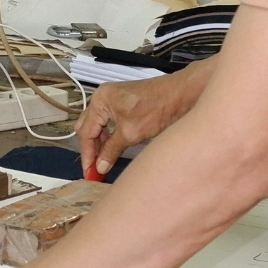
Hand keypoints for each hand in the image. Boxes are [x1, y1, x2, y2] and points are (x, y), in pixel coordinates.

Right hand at [77, 59, 214, 176]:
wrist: (182, 94)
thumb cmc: (158, 108)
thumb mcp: (131, 133)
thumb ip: (111, 150)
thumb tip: (100, 167)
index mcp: (100, 101)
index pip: (86, 132)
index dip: (87, 155)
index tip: (90, 172)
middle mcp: (103, 97)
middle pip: (88, 127)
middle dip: (91, 149)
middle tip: (94, 170)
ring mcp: (113, 98)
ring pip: (98, 125)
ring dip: (99, 144)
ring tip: (103, 163)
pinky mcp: (123, 103)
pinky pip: (108, 122)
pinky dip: (108, 136)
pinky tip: (112, 149)